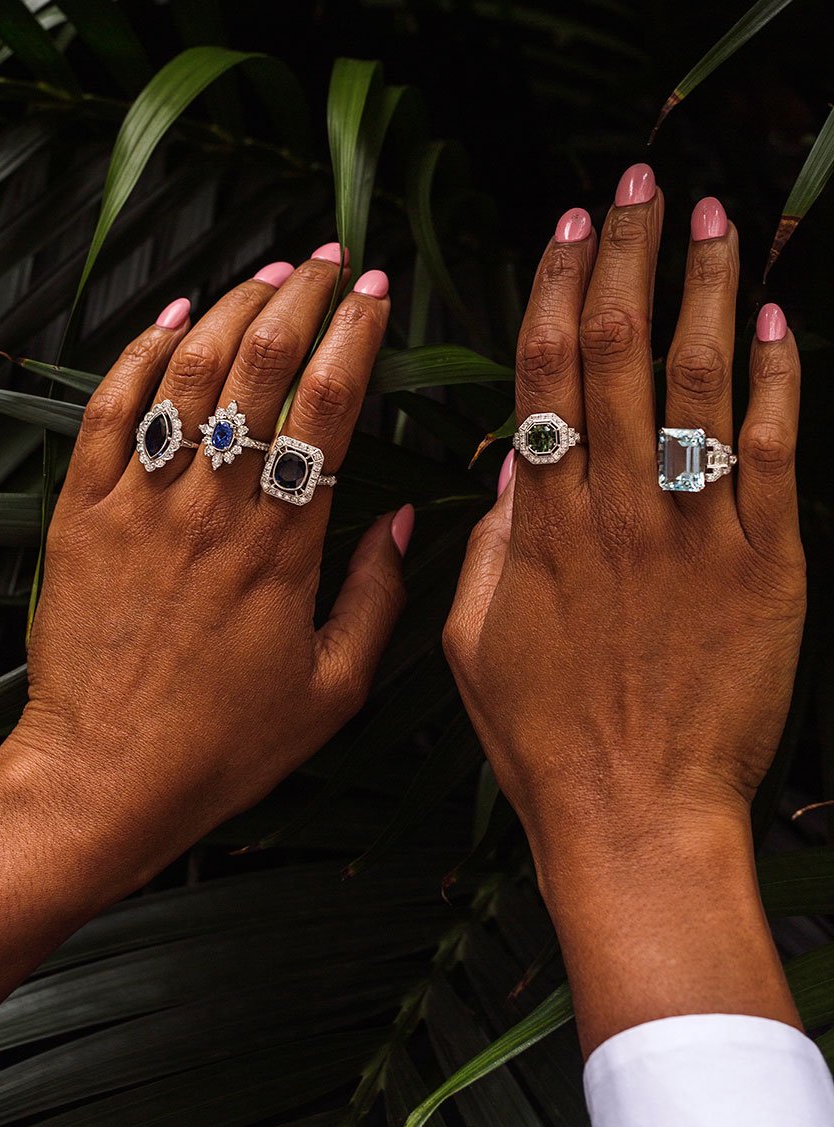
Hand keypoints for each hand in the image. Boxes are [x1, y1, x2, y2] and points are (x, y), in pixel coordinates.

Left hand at [14, 252, 408, 885]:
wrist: (101, 777)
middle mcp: (211, 506)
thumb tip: (403, 522)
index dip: (356, 334)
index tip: (376, 291)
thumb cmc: (222, 746)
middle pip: (260, 365)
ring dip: (232, 307)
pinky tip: (171, 314)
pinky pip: (108, 409)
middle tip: (328, 258)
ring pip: (188, 370)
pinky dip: (139, 351)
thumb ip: (376, 600)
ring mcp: (139, 502)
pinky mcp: (81, 514)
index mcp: (281, 545)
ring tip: (267, 272)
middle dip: (301, 295)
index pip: (327, 405)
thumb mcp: (332, 691)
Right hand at [442, 166, 805, 1052]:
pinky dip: (777, 382)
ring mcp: (696, 533)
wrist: (636, 812)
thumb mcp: (474, 641)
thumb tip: (513, 462)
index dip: (554, 291)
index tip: (567, 230)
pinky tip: (772, 322)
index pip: (543, 377)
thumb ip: (489, 545)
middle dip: (628, 260)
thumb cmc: (542, 735)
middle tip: (639, 189)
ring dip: (704, 292)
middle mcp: (617, 511)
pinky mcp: (765, 565)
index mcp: (540, 526)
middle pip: (618, 356)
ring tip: (710, 221)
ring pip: (701, 384)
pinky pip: (775, 453)